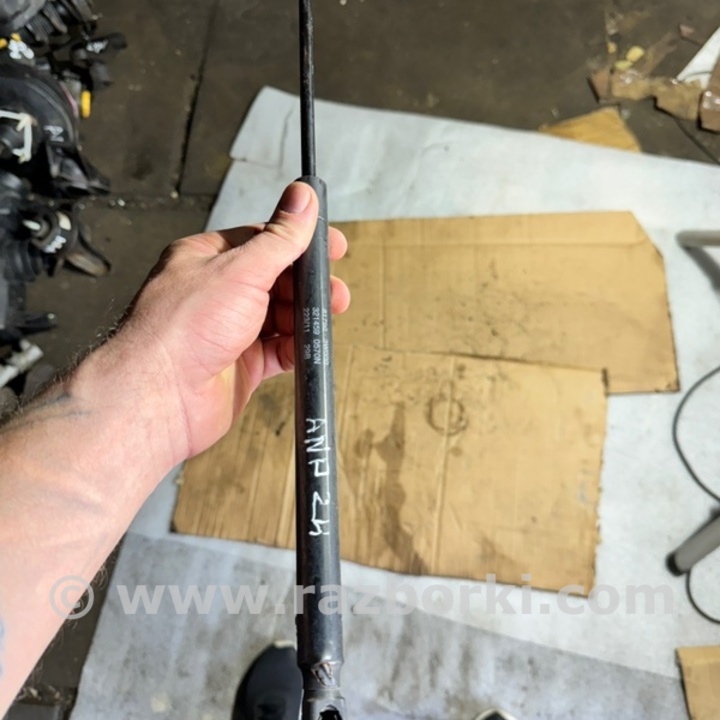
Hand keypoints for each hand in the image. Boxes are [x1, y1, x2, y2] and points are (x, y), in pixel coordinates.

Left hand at [118, 182, 349, 459]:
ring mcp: (228, 330)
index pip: (262, 240)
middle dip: (308, 284)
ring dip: (306, 315)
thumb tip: (302, 198)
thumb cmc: (182, 329)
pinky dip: (296, 347)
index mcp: (207, 259)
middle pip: (275, 280)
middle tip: (334, 290)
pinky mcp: (240, 365)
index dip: (299, 241)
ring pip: (279, 315)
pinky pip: (277, 351)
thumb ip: (279, 238)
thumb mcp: (240, 270)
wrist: (159, 397)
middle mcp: (216, 293)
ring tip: (328, 315)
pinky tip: (308, 344)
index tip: (331, 245)